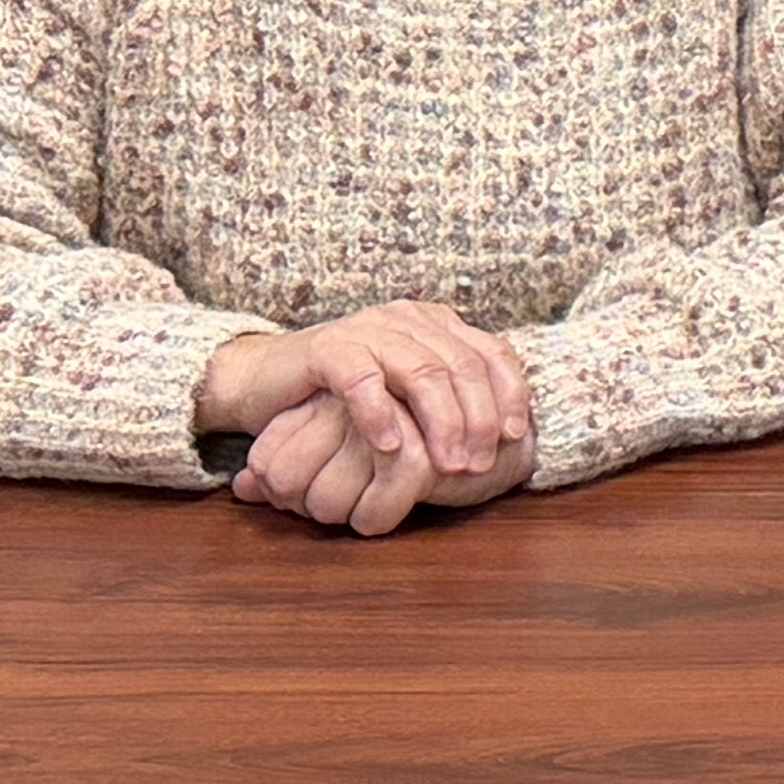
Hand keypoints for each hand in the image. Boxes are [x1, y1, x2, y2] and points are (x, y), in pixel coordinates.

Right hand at [195, 305, 534, 536]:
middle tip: (479, 463)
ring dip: (441, 422)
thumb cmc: (344, 398)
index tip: (517, 436)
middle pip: (462, 366)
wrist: (267, 381)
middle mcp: (408, 320)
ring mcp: (369, 329)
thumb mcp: (406, 397)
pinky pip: (363, 380)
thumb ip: (448, 402)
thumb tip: (510, 439)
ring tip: (447, 464)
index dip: (510, 393)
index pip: (491, 352)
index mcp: (436, 325)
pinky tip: (391, 447)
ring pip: (422, 372)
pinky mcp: (328, 348)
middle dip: (478, 419)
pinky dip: (381, 414)